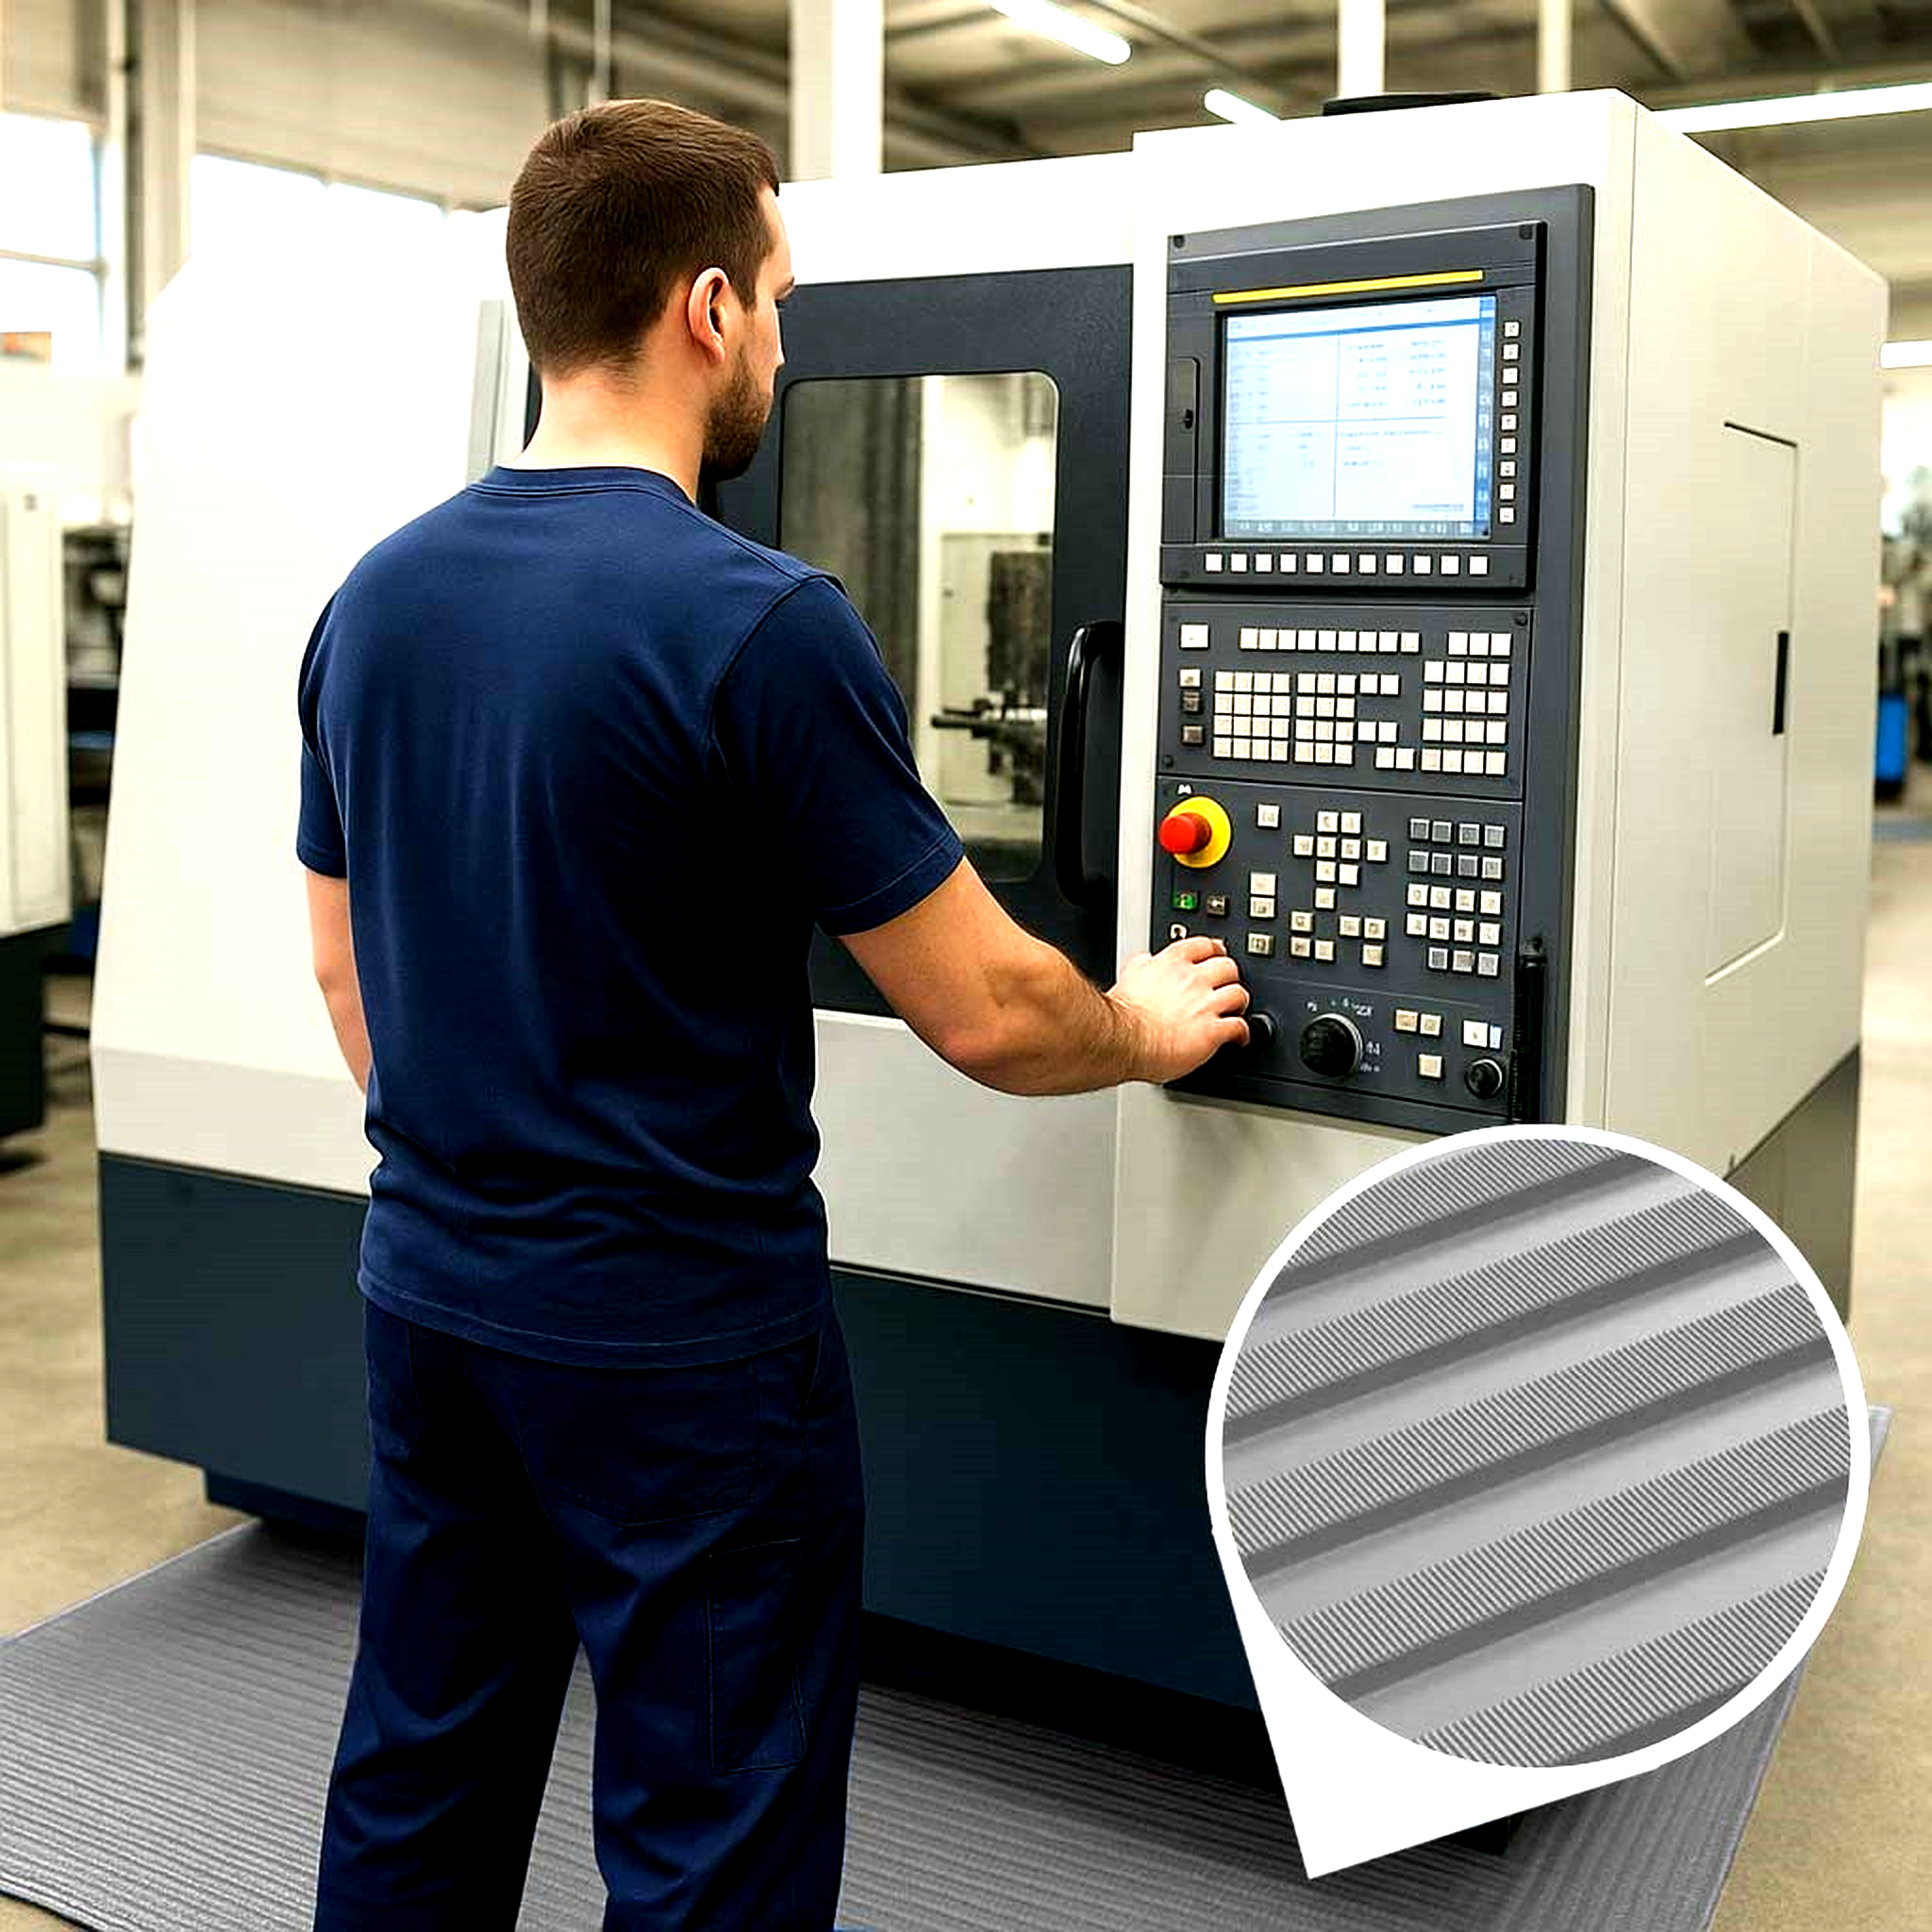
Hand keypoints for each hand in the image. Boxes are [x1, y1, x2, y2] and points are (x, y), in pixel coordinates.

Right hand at [1108, 936, 1249, 1082]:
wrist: (1122, 1039)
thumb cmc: (1123, 1015)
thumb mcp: (1130, 976)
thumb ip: (1144, 966)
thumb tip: (1145, 962)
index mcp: (1171, 963)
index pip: (1204, 945)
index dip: (1215, 952)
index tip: (1217, 956)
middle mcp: (1192, 979)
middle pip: (1228, 967)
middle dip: (1229, 978)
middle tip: (1226, 987)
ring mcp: (1205, 1004)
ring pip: (1238, 994)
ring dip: (1238, 1003)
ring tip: (1234, 1011)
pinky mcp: (1212, 1031)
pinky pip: (1239, 1027)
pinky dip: (1242, 1033)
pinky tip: (1238, 1038)